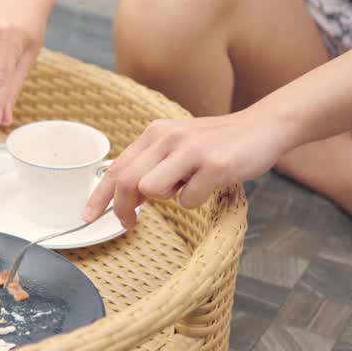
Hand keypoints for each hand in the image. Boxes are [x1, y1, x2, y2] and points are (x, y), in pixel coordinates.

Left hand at [83, 110, 296, 225]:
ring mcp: (191, 151)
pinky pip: (188, 200)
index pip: (117, 167)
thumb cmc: (218, 143)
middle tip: (130, 223)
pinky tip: (210, 186)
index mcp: (155, 132)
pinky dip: (196, 201)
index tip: (88, 217)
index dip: (99, 195)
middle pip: (127, 182)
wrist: (263, 126)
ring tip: (187, 187)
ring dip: (166, 199)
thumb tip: (128, 197)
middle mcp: (168, 137)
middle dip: (123, 209)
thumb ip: (153, 165)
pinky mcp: (214, 166)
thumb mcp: (179, 145)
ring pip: (153, 190)